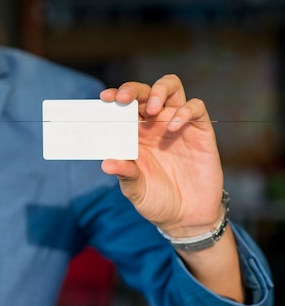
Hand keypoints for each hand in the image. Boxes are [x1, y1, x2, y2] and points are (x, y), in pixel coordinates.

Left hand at [99, 74, 223, 236]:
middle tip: (123, 99)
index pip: (124, 107)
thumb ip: (125, 174)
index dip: (114, 97)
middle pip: (145, 91)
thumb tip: (106, 163)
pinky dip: (185, 111)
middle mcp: (154, 125)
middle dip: (133, 89)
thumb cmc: (156, 200)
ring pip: (172, 88)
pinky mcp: (200, 131)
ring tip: (151, 108)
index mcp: (134, 134)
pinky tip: (173, 128)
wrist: (187, 217)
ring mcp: (177, 125)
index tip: (104, 98)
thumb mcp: (135, 190)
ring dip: (159, 90)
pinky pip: (196, 108)